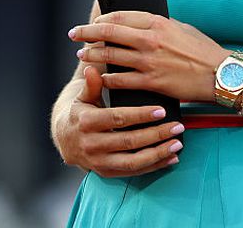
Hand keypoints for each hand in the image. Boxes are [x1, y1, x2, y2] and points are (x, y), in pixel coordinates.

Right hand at [55, 66, 184, 177]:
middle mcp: (91, 145)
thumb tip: (91, 68)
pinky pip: (134, 173)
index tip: (162, 110)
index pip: (118, 118)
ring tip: (178, 143)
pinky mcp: (106, 173)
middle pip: (129, 141)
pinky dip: (154, 166)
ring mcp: (99, 162)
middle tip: (178, 126)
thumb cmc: (81, 112)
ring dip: (158, 153)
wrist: (65, 140)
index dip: (140, 115)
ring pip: (133, 162)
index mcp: (86, 122)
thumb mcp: (83, 97)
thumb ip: (92, 84)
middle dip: (156, 134)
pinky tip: (171, 158)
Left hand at [69, 11, 226, 102]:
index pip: (119, 16)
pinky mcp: (151, 82)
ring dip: (92, 55)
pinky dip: (107, 78)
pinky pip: (120, 80)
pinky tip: (101, 78)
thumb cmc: (204, 51)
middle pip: (108, 32)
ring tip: (82, 55)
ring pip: (110, 56)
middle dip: (87, 33)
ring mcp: (149, 61)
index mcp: (157, 22)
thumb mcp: (182, 28)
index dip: (101, 19)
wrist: (221, 74)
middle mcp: (150, 39)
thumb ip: (160, 26)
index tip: (92, 22)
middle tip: (75, 35)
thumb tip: (143, 25)